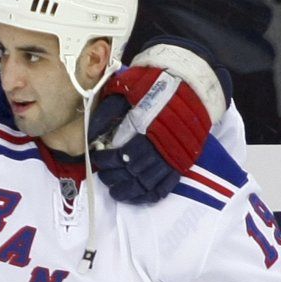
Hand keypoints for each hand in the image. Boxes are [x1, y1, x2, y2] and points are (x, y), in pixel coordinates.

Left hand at [89, 38, 231, 204]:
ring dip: (128, 191)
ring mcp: (172, 158)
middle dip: (113, 176)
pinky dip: (149, 196)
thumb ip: (107, 112)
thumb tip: (90, 135)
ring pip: (146, 185)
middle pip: (131, 173)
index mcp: (146, 130)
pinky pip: (164, 188)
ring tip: (115, 191)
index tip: (96, 156)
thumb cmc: (154, 85)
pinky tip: (136, 197)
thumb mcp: (126, 90)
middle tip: (103, 174)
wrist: (191, 85)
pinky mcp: (181, 164)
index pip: (119, 156)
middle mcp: (160, 148)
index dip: (104, 160)